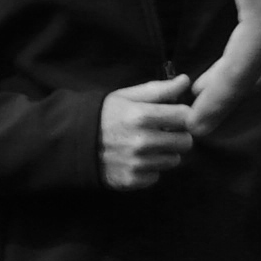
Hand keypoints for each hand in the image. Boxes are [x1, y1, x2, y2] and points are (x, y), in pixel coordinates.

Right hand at [100, 74, 201, 188]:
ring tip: (147, 145)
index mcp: (141, 116)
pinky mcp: (132, 180)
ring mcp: (137, 163)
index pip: (185, 116)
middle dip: (178, 135)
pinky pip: (156, 176)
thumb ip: (159, 89)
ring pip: (174, 160)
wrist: (74, 142)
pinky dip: (150, 169)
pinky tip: (136, 159)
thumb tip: (185, 81)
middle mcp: (141, 141)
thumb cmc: (104, 115)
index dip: (183, 115)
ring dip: (165, 153)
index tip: (174, 116)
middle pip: (185, 142)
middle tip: (163, 132)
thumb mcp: (127, 96)